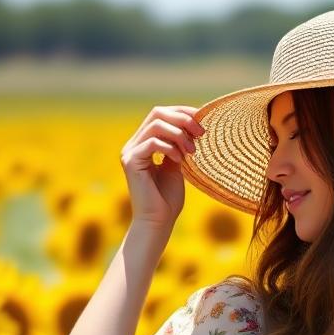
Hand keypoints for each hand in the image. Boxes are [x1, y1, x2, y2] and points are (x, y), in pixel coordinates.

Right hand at [120, 104, 204, 228]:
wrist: (158, 222)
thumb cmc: (168, 199)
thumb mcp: (178, 166)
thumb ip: (179, 146)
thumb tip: (193, 126)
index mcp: (144, 143)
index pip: (161, 114)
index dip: (182, 112)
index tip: (203, 120)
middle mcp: (134, 144)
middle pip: (157, 113)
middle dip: (182, 119)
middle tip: (201, 132)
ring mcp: (130, 152)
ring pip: (156, 125)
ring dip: (179, 134)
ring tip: (193, 150)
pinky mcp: (130, 162)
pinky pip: (152, 143)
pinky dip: (170, 148)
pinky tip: (180, 160)